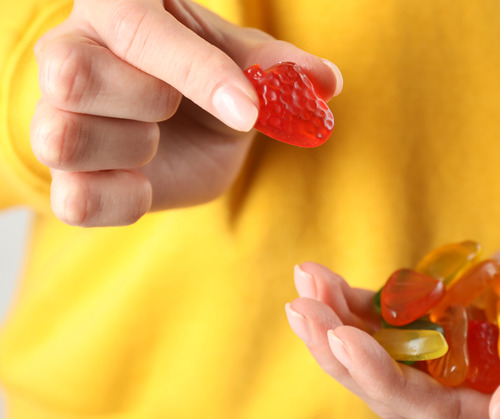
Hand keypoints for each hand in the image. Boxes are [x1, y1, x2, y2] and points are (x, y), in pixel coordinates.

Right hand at [31, 0, 341, 225]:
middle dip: (150, 102)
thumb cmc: (211, 80)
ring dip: (134, 149)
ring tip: (157, 140)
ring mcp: (53, 117)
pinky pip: (74, 200)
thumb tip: (327, 81)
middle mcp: (66, 55)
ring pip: (64, 138)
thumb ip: (283, 68)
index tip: (248, 110)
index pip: (136, 28)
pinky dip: (121, 199)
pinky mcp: (65, 179)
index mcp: (115, 9)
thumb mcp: (248, 64)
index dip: (196, 72)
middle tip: (175, 107)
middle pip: (75, 77)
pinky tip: (147, 181)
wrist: (189, 130)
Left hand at [286, 208, 499, 418]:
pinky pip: (394, 320)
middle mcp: (483, 393)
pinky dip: (357, 301)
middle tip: (304, 308)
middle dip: (344, 354)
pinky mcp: (449, 320)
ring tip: (305, 283)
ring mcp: (462, 356)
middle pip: (397, 391)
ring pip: (386, 357)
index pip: (441, 417)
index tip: (343, 339)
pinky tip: (324, 278)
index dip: (387, 383)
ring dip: (339, 325)